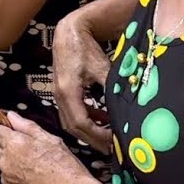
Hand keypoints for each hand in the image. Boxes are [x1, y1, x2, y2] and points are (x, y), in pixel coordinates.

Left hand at [0, 112, 99, 183]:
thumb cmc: (66, 169)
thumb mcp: (50, 140)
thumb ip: (27, 126)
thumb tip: (11, 116)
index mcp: (14, 145)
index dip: (6, 131)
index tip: (15, 134)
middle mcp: (5, 163)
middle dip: (11, 148)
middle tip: (32, 153)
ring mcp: (7, 181)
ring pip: (4, 167)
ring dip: (14, 166)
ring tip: (37, 170)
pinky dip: (18, 182)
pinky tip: (35, 183)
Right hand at [53, 13, 113, 152]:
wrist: (69, 33)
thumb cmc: (85, 48)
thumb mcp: (103, 69)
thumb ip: (111, 90)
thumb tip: (126, 110)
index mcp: (68, 92)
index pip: (81, 123)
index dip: (97, 135)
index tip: (114, 142)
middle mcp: (59, 96)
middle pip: (72, 127)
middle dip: (92, 140)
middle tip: (112, 149)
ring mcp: (58, 94)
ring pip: (70, 122)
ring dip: (88, 132)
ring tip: (108, 138)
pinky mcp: (61, 92)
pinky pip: (71, 113)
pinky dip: (86, 120)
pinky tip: (101, 119)